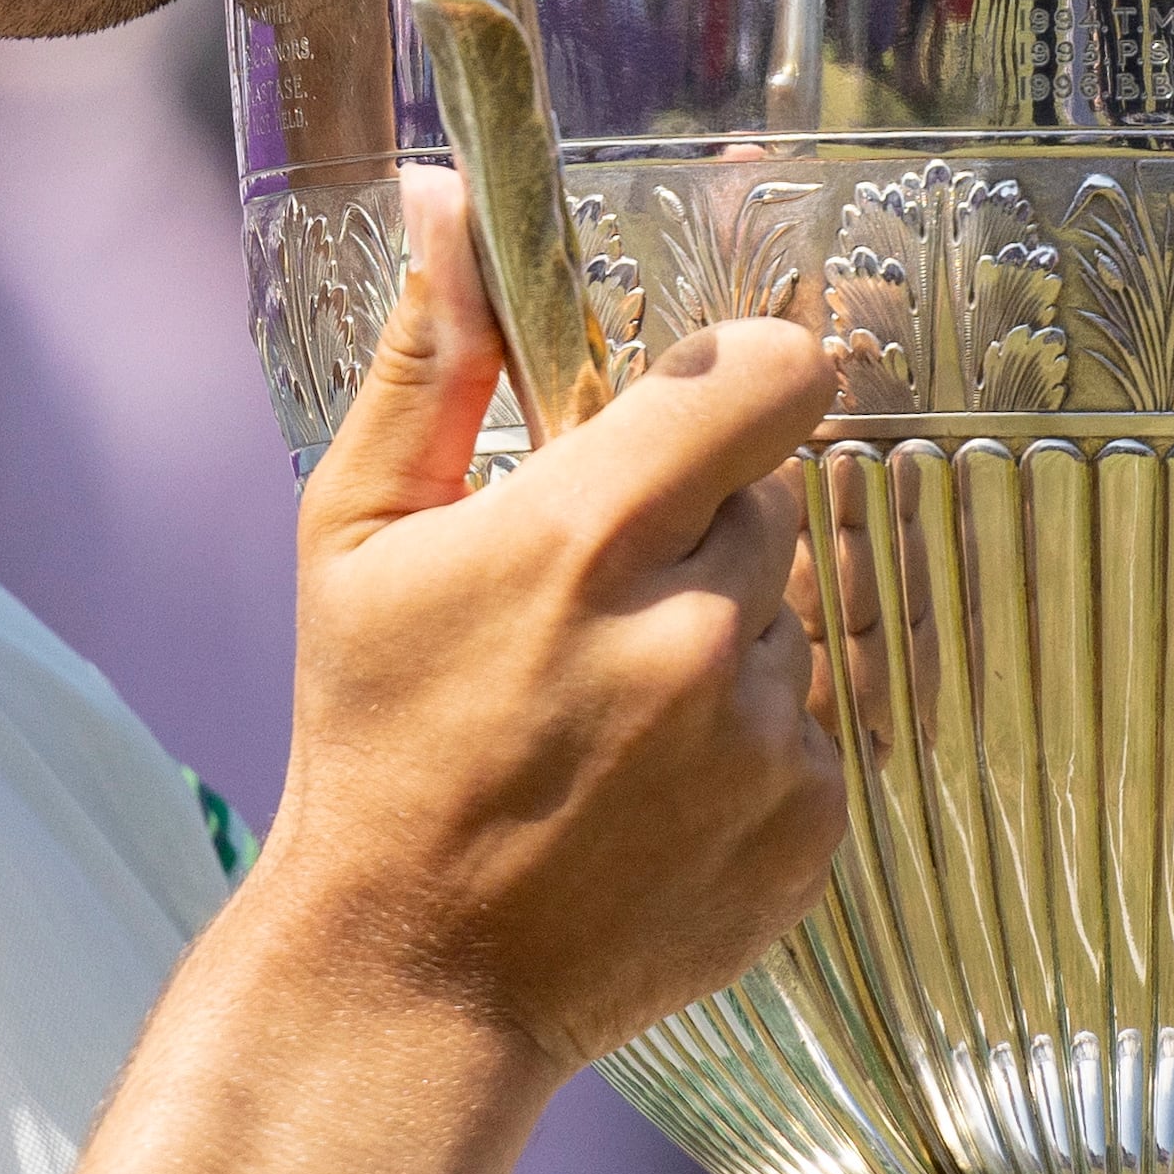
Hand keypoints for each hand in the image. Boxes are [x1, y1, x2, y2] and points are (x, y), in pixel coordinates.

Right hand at [254, 167, 843, 1073]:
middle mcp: (696, 628)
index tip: (708, 410)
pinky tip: (652, 790)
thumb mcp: (356, 534)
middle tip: (597, 600)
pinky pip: (817, 731)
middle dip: (700, 527)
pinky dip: (752, 747)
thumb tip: (451, 199)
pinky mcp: (809, 832)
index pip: (768, 376)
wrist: (410, 974)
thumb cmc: (369, 739)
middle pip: (771, 500)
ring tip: (612, 711)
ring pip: (792, 619)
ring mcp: (763, 740)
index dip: (748, 379)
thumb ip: (435, 359)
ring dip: (724, 640)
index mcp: (587, 534)